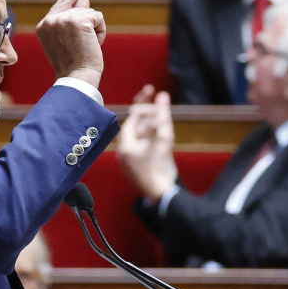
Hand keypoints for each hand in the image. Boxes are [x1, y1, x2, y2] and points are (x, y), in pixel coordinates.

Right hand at [35, 0, 106, 88]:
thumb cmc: (74, 65)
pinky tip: (93, 44)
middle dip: (88, 22)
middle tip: (84, 42)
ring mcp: (63, 19)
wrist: (76, 78)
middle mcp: (51, 20)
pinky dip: (101, 31)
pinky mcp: (79, 20)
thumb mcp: (67, 40)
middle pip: (80, 7)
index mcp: (44, 26)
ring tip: (86, 47)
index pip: (63, 2)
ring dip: (94, 30)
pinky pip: (98, 17)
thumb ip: (72, 20)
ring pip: (90, 13)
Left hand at [117, 85, 177, 201]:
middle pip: (134, 127)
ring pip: (138, 138)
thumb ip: (162, 117)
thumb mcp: (163, 140)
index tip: (150, 92)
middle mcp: (124, 153)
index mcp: (125, 145)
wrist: (162, 196)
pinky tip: (158, 136)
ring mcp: (129, 162)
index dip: (142, 105)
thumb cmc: (160, 168)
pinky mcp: (136, 169)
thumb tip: (162, 96)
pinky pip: (140, 149)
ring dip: (149, 127)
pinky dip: (149, 140)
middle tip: (158, 103)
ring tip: (161, 119)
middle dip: (146, 115)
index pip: (131, 119)